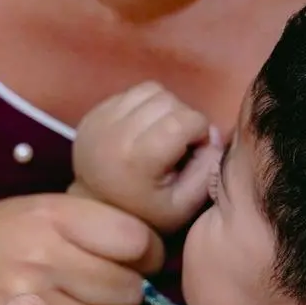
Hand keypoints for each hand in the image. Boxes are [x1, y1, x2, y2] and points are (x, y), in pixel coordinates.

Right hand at [0, 194, 163, 304]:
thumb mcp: (30, 212)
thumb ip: (86, 224)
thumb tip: (152, 251)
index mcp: (50, 214)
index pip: (137, 239)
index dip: (143, 255)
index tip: (131, 262)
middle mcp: (40, 254)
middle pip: (127, 287)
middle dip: (119, 293)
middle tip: (92, 295)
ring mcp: (26, 302)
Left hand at [72, 81, 223, 232]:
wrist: (97, 214)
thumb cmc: (147, 214)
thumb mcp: (185, 206)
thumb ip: (208, 169)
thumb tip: (213, 132)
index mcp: (138, 158)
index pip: (188, 119)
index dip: (200, 133)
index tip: (193, 154)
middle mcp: (115, 132)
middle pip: (170, 100)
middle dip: (183, 119)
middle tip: (177, 145)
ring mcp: (100, 119)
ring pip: (151, 90)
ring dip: (165, 108)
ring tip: (161, 134)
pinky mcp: (93, 113)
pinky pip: (131, 93)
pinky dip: (145, 106)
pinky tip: (142, 130)